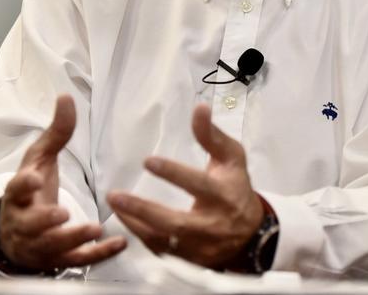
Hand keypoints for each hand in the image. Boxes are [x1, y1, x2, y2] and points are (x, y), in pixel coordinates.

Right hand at [0, 94, 125, 270]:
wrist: (15, 235)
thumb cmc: (30, 191)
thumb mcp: (39, 159)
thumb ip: (56, 132)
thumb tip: (66, 97)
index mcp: (19, 195)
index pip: (16, 190)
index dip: (23, 186)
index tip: (33, 179)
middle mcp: (24, 222)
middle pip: (31, 225)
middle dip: (45, 221)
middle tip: (62, 213)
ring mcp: (39, 245)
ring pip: (52, 247)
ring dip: (72, 239)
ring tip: (94, 229)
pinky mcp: (56, 260)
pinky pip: (77, 261)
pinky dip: (98, 255)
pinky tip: (119, 244)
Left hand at [107, 103, 263, 268]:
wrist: (252, 234)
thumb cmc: (236, 187)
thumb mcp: (232, 158)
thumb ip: (212, 136)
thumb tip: (199, 108)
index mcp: (224, 195)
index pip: (198, 185)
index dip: (173, 174)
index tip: (147, 161)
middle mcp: (212, 224)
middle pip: (176, 222)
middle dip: (143, 210)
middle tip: (115, 195)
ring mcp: (201, 247)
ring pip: (164, 241)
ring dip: (136, 225)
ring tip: (115, 206)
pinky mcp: (191, 260)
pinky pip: (163, 252)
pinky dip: (143, 238)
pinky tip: (127, 222)